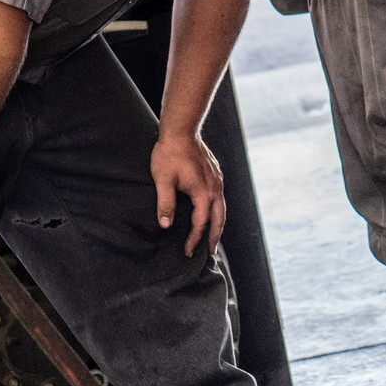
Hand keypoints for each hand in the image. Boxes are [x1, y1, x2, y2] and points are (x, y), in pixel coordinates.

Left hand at [152, 131, 226, 256]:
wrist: (181, 131)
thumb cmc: (170, 154)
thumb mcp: (163, 180)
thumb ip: (165, 204)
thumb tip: (165, 225)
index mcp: (203, 193)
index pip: (200, 223)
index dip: (194, 239)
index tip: (187, 252)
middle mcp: (215, 188)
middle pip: (219, 219)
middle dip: (214, 238)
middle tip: (209, 254)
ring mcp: (217, 181)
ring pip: (222, 209)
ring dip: (218, 225)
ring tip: (212, 238)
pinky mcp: (215, 174)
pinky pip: (219, 198)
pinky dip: (217, 211)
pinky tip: (211, 212)